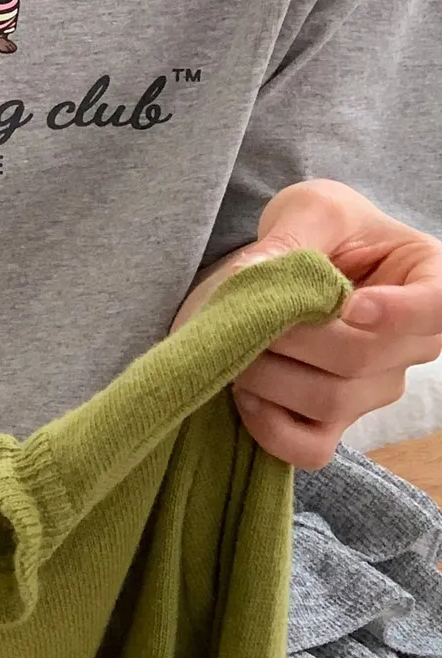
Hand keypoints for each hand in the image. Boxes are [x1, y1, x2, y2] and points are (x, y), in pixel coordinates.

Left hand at [172, 179, 441, 467]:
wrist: (288, 264)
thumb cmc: (317, 228)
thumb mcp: (311, 210)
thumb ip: (294, 237)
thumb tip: (260, 275)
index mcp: (426, 279)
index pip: (438, 308)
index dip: (398, 314)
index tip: (351, 304)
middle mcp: (411, 343)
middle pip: (362, 358)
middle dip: (294, 335)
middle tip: (246, 311)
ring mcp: (375, 388)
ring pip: (331, 401)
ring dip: (270, 375)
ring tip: (236, 343)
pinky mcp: (334, 421)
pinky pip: (310, 448)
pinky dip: (269, 427)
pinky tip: (245, 391)